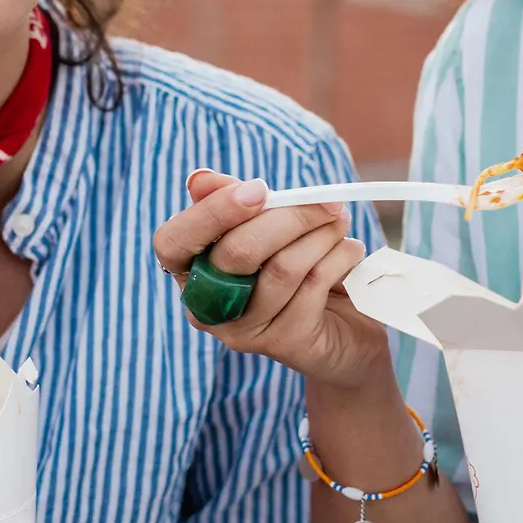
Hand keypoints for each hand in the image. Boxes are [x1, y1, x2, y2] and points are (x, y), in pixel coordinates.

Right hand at [152, 169, 389, 390]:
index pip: (172, 242)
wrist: (342, 331)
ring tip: (340, 222)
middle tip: (326, 201)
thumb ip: (236, 202)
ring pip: (283, 267)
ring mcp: (244, 330)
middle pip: (237, 251)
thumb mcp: (266, 229)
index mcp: (189, 271)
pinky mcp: (284, 343)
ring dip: (322, 234)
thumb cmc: (295, 266)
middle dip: (290, 216)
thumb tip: (201, 179)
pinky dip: (340, 257)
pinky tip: (350, 251)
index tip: (259, 189)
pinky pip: (314, 285)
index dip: (211, 212)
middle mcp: (206, 307)